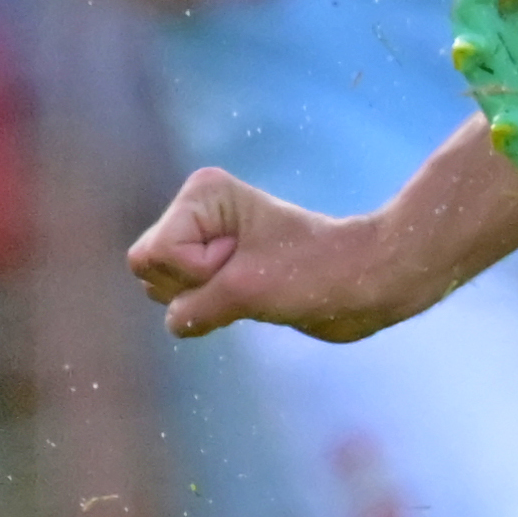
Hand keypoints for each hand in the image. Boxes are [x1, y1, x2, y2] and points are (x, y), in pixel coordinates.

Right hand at [130, 167, 420, 342]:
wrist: (367, 284)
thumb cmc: (314, 274)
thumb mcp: (242, 291)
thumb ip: (191, 308)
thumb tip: (177, 322)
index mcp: (202, 194)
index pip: (156, 253)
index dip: (195, 270)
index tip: (244, 261)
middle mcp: (197, 212)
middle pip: (149, 269)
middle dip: (195, 286)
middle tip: (251, 274)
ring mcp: (206, 241)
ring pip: (162, 289)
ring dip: (205, 302)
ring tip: (255, 285)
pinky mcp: (219, 270)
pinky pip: (185, 303)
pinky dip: (210, 312)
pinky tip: (251, 298)